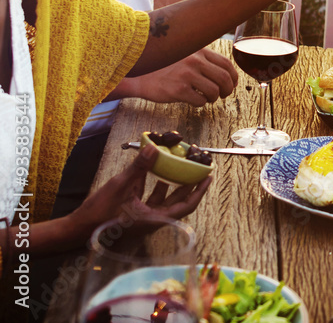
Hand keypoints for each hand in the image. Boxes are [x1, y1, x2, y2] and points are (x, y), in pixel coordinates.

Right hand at [67, 145, 209, 246]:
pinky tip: (157, 171)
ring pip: (166, 199)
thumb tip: (154, 148)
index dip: (199, 191)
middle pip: (179, 201)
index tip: (208, 177)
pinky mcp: (135, 214)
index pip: (186, 206)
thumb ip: (139, 167)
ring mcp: (144, 217)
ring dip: (174, 184)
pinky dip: (157, 186)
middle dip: (190, 184)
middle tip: (199, 168)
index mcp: (154, 218)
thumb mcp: (120, 185)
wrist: (78, 229)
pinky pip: (151, 198)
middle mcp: (153, 219)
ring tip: (181, 166)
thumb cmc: (98, 214)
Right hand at [124, 48, 236, 105]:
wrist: (139, 76)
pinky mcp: (179, 90)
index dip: (233, 77)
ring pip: (215, 91)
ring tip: (206, 97)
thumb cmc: (165, 67)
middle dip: (227, 90)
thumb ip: (204, 60)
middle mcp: (195, 61)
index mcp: (199, 51)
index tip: (232, 84)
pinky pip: (201, 101)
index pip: (226, 64)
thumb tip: (228, 74)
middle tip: (223, 95)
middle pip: (225, 78)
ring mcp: (187, 75)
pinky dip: (201, 103)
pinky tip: (194, 100)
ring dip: (214, 98)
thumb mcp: (186, 55)